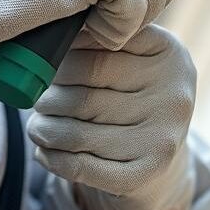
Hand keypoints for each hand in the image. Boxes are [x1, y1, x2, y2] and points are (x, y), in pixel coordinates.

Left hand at [28, 26, 197, 209]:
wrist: (162, 150)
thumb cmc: (136, 92)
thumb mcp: (135, 55)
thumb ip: (103, 39)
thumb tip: (51, 36)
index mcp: (169, 54)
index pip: (101, 50)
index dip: (65, 56)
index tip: (46, 61)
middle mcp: (172, 95)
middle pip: (86, 95)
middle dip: (50, 98)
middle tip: (37, 100)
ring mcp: (161, 137)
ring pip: (78, 133)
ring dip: (44, 130)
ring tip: (37, 125)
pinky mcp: (145, 173)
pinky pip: (83, 167)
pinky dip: (55, 159)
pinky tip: (45, 151)